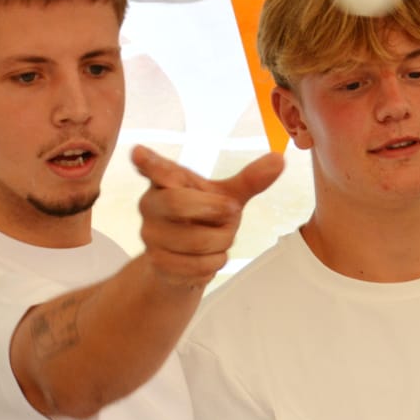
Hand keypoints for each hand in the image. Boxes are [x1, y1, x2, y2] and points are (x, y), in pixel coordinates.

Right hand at [132, 147, 283, 289]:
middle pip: (178, 204)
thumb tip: (279, 159)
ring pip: (198, 241)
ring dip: (222, 244)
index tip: (139, 152)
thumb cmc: (205, 218)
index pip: (153, 168)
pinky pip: (198, 266)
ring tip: (218, 239)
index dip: (147, 162)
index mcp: (165, 181)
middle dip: (216, 212)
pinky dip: (214, 264)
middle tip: (230, 214)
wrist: (186, 261)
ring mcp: (150, 235)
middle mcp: (150, 205)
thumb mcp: (227, 197)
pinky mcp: (157, 263)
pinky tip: (208, 258)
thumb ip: (250, 180)